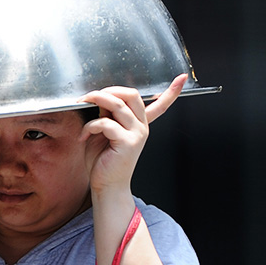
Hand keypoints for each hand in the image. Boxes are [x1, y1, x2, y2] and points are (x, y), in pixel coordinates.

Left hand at [78, 74, 186, 194]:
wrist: (106, 186)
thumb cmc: (103, 162)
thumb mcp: (104, 133)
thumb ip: (106, 116)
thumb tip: (100, 98)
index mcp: (139, 124)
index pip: (160, 104)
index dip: (172, 91)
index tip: (182, 78)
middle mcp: (142, 127)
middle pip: (131, 94)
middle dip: (109, 90)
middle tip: (90, 96)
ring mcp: (137, 134)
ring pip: (117, 104)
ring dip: (96, 100)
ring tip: (83, 105)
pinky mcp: (128, 142)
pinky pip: (105, 123)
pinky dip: (90, 126)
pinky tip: (84, 136)